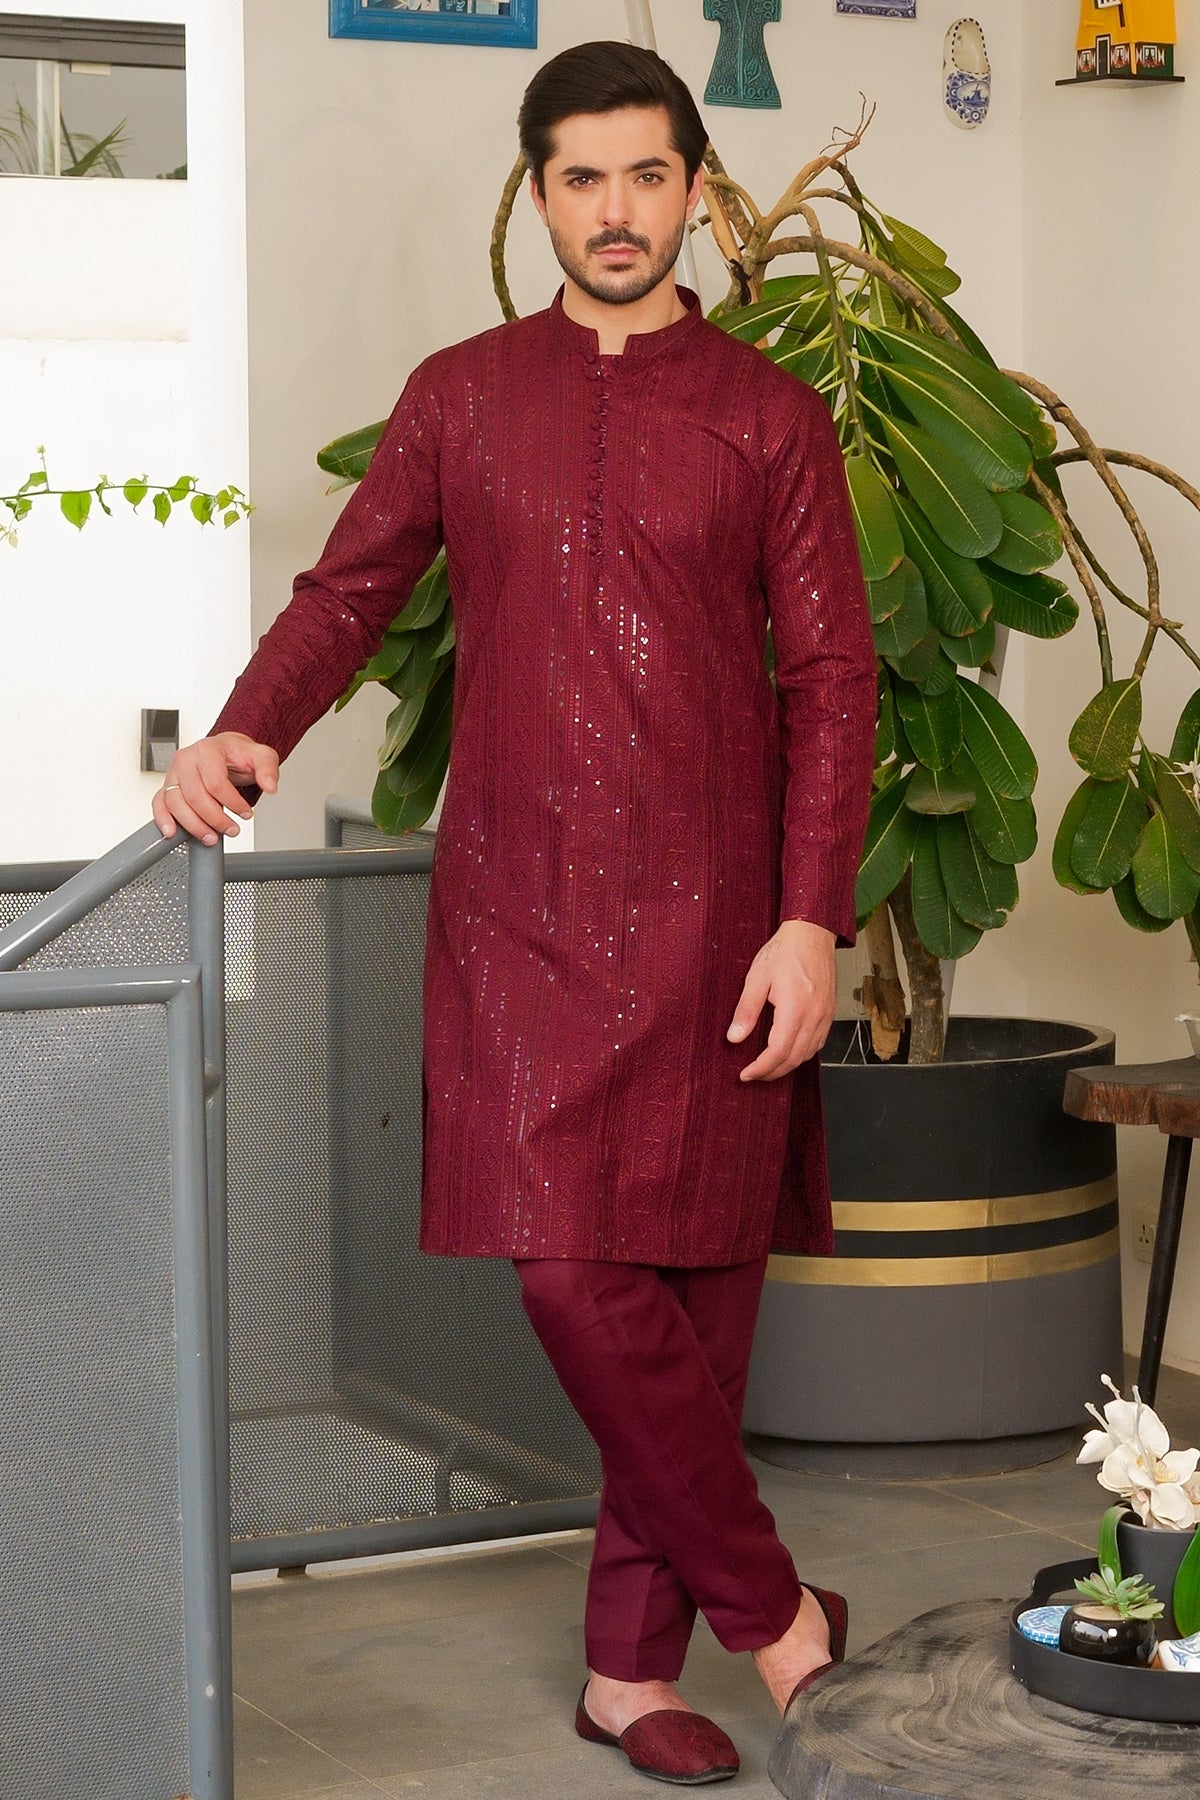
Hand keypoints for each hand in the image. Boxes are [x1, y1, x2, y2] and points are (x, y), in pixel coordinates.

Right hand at [151, 732, 278, 845]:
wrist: (225, 751)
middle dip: (214, 819)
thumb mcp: (261, 756)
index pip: (215, 782)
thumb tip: (271, 786)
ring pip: (175, 802)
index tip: (245, 814)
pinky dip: (163, 819)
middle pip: (194, 796)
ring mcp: (173, 773)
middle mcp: (186, 760)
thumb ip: (268, 769)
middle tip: (231, 829)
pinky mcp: (167, 785)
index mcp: (207, 750)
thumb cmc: (238, 755)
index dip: (232, 803)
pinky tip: (172, 832)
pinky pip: (159, 803)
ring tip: (211, 837)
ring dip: (193, 825)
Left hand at [727, 919, 836, 1081]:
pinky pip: (818, 1043)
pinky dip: (802, 1054)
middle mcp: (814, 1016)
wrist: (812, 934)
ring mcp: (825, 1016)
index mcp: (795, 1009)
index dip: (761, 1068)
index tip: (746, 1074)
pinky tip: (789, 1052)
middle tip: (753, 1075)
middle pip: (794, 1058)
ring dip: (787, 1066)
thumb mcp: (757, 978)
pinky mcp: (829, 1013)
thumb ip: (746, 1010)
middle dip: (772, 1072)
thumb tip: (734, 1037)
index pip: (778, 1052)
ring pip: (807, 1054)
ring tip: (767, 1067)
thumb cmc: (784, 952)